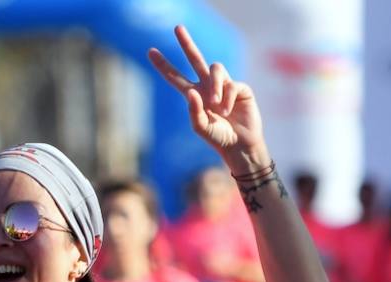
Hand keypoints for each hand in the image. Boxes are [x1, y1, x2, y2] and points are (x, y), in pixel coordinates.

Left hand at [148, 25, 266, 168]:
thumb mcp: (201, 127)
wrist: (240, 144)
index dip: (164, 65)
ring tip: (216, 105)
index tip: (151, 51)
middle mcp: (207, 87)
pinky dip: (228, 98)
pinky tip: (228, 111)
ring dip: (214, 86)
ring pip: (215, 68)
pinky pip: (231, 84)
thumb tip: (191, 92)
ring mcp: (224, 85)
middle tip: (177, 28)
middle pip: (195, 58)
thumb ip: (194, 111)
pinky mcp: (240, 87)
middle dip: (186, 43)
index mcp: (194, 95)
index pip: (175, 77)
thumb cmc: (218, 138)